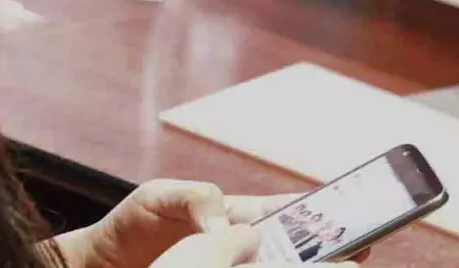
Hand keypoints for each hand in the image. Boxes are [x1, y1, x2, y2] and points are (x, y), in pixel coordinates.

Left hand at [52, 179, 368, 267]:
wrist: (100, 264)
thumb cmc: (129, 225)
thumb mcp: (158, 196)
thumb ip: (195, 198)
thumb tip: (226, 225)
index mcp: (230, 215)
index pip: (283, 213)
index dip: (320, 214)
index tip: (353, 217)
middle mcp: (234, 246)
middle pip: (292, 249)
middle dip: (327, 250)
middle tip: (358, 253)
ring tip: (336, 267)